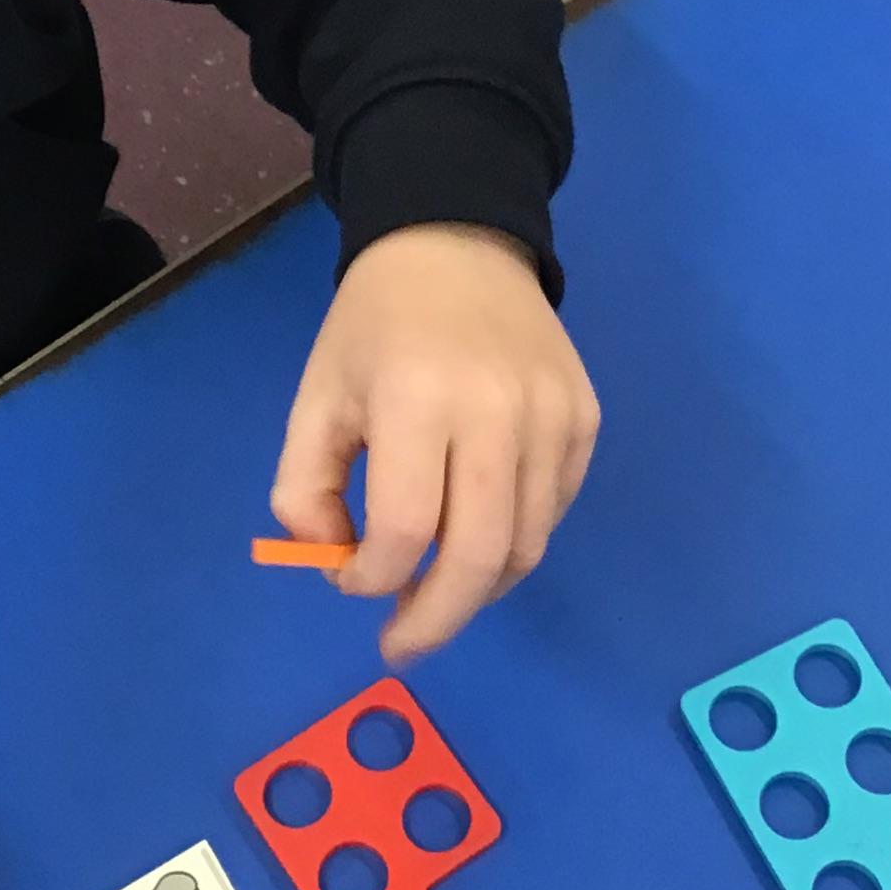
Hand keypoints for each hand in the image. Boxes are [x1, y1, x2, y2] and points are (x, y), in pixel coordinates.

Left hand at [271, 225, 598, 658]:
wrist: (457, 243)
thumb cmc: (375, 326)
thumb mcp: (315, 397)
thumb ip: (304, 488)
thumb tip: (338, 563)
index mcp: (418, 399)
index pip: (403, 531)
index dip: (369, 579)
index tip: (349, 579)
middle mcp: (499, 411)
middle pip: (479, 558)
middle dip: (435, 620)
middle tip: (402, 647)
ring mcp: (554, 416)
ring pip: (526, 546)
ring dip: (476, 590)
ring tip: (437, 594)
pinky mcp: (585, 418)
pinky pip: (553, 510)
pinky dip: (513, 543)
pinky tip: (476, 534)